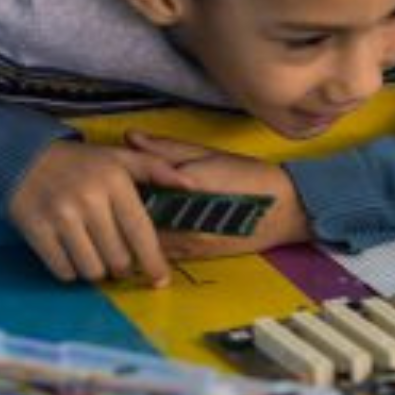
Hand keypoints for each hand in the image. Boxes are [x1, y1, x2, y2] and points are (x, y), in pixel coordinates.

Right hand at [7, 139, 192, 285]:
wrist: (21, 156)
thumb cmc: (79, 162)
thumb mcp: (119, 156)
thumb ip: (156, 169)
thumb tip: (190, 185)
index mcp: (115, 182)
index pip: (140, 231)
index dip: (153, 261)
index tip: (160, 279)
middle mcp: (89, 200)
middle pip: (117, 257)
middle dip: (124, 268)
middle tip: (122, 264)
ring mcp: (60, 217)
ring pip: (91, 269)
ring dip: (98, 272)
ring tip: (98, 260)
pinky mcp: (35, 230)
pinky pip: (62, 269)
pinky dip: (71, 272)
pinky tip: (74, 257)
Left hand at [124, 131, 312, 258]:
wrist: (287, 210)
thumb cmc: (250, 177)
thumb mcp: (209, 155)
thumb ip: (166, 149)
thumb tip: (130, 137)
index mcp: (180, 198)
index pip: (131, 196)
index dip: (115, 186)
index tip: (106, 176)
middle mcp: (181, 228)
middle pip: (134, 223)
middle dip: (121, 210)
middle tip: (110, 194)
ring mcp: (188, 246)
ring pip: (146, 240)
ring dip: (134, 229)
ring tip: (124, 213)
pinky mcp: (197, 257)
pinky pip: (163, 250)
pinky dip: (153, 240)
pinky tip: (152, 227)